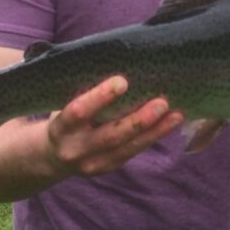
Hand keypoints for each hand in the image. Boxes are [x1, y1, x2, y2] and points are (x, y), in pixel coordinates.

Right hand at [43, 76, 184, 177]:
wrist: (52, 156)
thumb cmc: (64, 117)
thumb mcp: (63, 102)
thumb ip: (83, 89)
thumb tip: (116, 61)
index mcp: (61, 128)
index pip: (79, 112)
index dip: (100, 97)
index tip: (122, 81)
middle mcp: (76, 149)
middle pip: (111, 136)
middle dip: (138, 120)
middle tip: (162, 102)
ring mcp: (93, 164)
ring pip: (128, 148)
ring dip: (155, 131)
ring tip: (177, 115)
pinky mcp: (108, 168)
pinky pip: (132, 152)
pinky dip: (152, 137)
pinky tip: (170, 124)